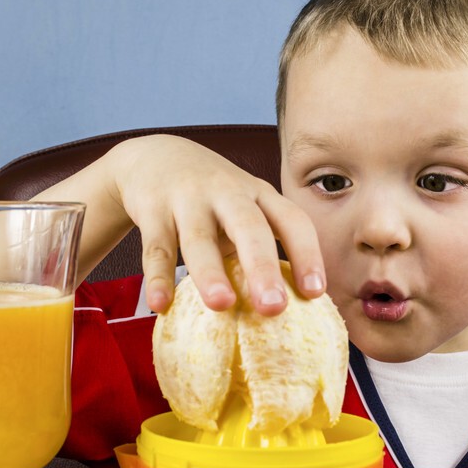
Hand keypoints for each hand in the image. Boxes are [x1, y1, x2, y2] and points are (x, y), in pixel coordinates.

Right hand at [37, 134, 324, 314]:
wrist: (154, 156)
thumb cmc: (212, 200)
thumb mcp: (244, 210)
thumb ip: (261, 248)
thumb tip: (290, 311)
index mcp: (259, 196)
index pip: (292, 220)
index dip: (306, 254)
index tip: (315, 292)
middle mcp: (227, 193)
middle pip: (249, 227)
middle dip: (263, 267)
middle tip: (273, 307)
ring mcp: (187, 199)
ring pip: (199, 238)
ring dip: (210, 271)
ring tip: (221, 304)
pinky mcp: (152, 209)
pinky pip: (156, 248)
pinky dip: (158, 277)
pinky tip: (160, 304)